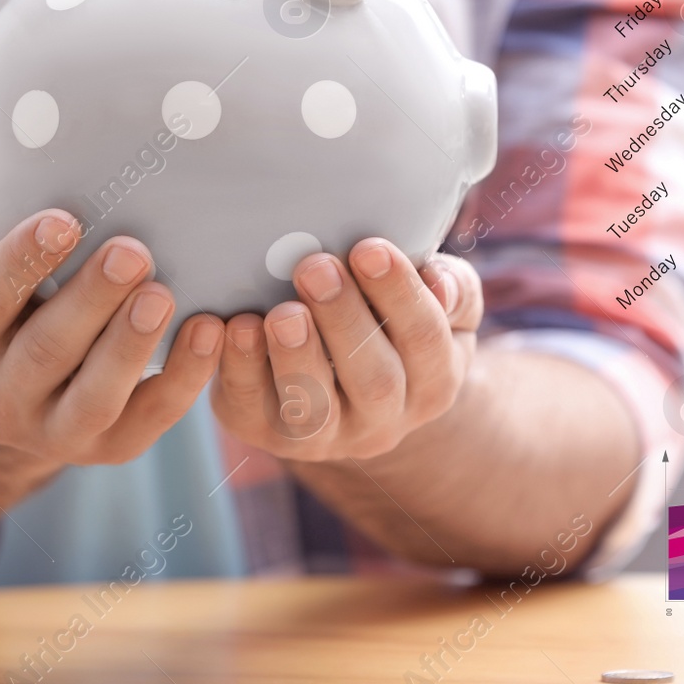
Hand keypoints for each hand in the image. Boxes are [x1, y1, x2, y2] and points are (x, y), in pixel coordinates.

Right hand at [0, 206, 225, 464]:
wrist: (12, 395)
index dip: (21, 261)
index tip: (64, 221)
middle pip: (45, 350)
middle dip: (91, 300)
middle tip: (132, 252)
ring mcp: (55, 432)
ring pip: (94, 397)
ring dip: (131, 346)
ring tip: (163, 295)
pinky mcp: (110, 449)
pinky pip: (151, 419)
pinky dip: (186, 378)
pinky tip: (210, 329)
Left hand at [212, 239, 482, 459]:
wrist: (343, 381)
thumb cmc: (392, 320)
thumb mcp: (439, 306)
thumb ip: (452, 289)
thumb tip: (437, 283)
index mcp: (433, 382)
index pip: (426, 340)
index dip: (400, 295)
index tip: (369, 248)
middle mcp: (385, 420)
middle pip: (374, 380)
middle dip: (344, 321)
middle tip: (315, 267)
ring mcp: (326, 436)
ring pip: (314, 411)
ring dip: (297, 358)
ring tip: (282, 312)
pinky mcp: (266, 432)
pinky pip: (250, 409)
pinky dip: (238, 368)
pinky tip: (232, 327)